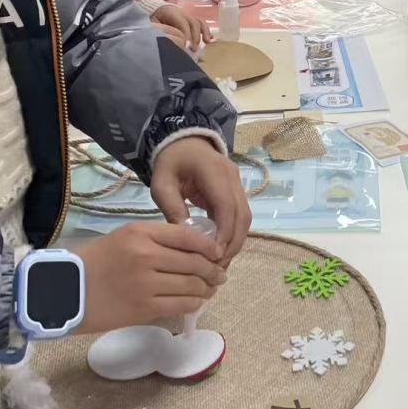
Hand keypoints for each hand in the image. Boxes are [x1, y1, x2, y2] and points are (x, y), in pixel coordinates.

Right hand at [74, 221, 226, 334]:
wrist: (66, 290)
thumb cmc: (96, 261)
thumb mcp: (126, 237)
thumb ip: (158, 238)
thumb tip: (194, 248)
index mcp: (141, 233)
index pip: (188, 236)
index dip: (209, 246)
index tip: (217, 253)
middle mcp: (146, 255)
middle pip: (194, 261)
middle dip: (213, 270)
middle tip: (219, 274)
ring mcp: (146, 283)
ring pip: (191, 285)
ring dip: (206, 288)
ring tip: (210, 289)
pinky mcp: (144, 308)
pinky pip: (181, 304)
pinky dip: (194, 303)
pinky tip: (196, 302)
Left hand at [150, 135, 251, 265]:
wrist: (182, 142)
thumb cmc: (170, 163)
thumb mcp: (162, 185)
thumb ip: (173, 209)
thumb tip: (186, 239)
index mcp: (213, 171)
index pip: (226, 206)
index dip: (224, 232)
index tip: (213, 255)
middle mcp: (232, 176)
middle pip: (242, 215)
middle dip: (232, 242)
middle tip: (217, 265)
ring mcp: (238, 182)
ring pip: (245, 217)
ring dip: (236, 240)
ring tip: (220, 261)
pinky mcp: (237, 190)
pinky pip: (241, 214)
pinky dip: (234, 233)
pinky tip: (221, 248)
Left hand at [151, 5, 211, 50]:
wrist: (153, 11)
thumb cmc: (152, 19)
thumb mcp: (152, 24)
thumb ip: (160, 31)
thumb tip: (168, 41)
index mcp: (171, 11)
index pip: (182, 22)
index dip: (186, 34)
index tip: (185, 46)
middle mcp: (182, 12)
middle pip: (193, 23)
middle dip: (195, 37)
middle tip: (193, 49)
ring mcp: (187, 16)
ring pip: (199, 22)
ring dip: (203, 33)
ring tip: (206, 43)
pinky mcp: (190, 21)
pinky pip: (201, 24)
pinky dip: (206, 32)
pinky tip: (209, 40)